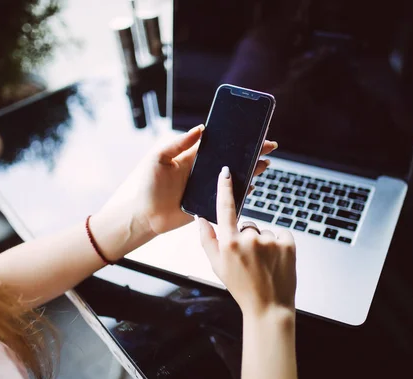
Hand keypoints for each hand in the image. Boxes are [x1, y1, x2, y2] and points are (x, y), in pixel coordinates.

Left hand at [92, 125, 276, 258]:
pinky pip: (229, 197)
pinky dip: (242, 191)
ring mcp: (207, 188)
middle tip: (268, 145)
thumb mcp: (158, 158)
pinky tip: (253, 185)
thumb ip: (178, 144)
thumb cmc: (147, 186)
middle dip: (250, 152)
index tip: (251, 130)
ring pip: (234, 177)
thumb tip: (200, 129)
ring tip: (265, 162)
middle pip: (231, 159)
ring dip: (251, 170)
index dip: (235, 138)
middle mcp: (203, 171)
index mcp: (193, 157)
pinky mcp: (209, 204)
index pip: (219, 145)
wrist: (144, 216)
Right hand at [197, 166, 296, 317]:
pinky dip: (280, 244)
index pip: (225, 208)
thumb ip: (207, 240)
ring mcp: (270, 241)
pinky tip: (276, 261)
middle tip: (249, 261)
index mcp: (229, 244)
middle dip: (247, 238)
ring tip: (264, 264)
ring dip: (264, 244)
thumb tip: (200, 218)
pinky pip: (281, 234)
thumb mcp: (216, 266)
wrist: (268, 307)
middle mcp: (249, 239)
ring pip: (264, 232)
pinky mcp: (288, 244)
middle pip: (247, 225)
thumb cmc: (241, 287)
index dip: (225, 188)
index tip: (226, 172)